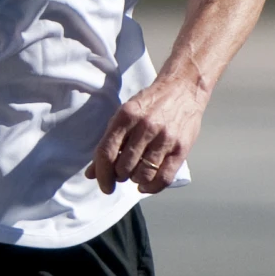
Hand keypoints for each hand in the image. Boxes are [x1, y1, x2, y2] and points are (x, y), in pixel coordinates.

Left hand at [90, 68, 206, 195]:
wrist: (184, 88)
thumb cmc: (151, 104)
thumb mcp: (125, 116)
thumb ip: (108, 143)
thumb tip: (91, 173)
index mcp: (126, 116)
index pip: (107, 152)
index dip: (102, 174)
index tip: (104, 185)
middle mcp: (145, 126)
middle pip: (124, 167)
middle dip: (120, 176)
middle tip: (123, 173)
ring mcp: (165, 137)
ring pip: (143, 175)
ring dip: (136, 180)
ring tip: (137, 174)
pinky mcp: (181, 148)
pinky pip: (163, 178)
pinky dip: (152, 187)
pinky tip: (147, 184)